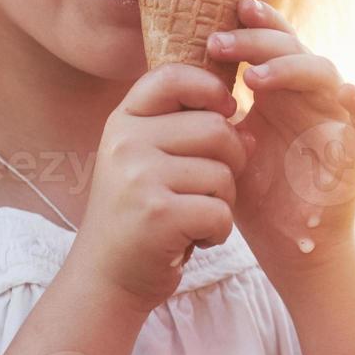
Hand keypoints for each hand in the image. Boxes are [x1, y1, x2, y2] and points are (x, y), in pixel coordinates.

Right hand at [72, 64, 251, 313]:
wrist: (105, 279)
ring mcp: (139, 177)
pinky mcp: (158, 214)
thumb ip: (190, 134)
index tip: (224, 111)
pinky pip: (221, 211)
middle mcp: (126, 142)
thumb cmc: (139, 215)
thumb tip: (249, 131)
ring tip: (194, 216)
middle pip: (216, 128)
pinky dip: (219, 232)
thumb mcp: (149, 161)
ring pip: (223, 172)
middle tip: (211, 189)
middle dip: (231, 161)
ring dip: (224, 201)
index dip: (210, 88)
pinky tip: (194, 240)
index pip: (172, 76)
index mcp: (123, 121)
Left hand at [207, 0, 354, 280]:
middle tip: (218, 43)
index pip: (271, 43)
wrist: (289, 245)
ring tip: (253, 76)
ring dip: (290, 68)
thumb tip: (171, 74)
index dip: (254, 24)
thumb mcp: (227, 147)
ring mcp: (335, 119)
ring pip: (325, 74)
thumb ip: (212, 113)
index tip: (222, 15)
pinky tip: (348, 93)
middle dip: (257, 41)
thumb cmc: (257, 195)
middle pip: (293, 49)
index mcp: (280, 92)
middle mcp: (309, 97)